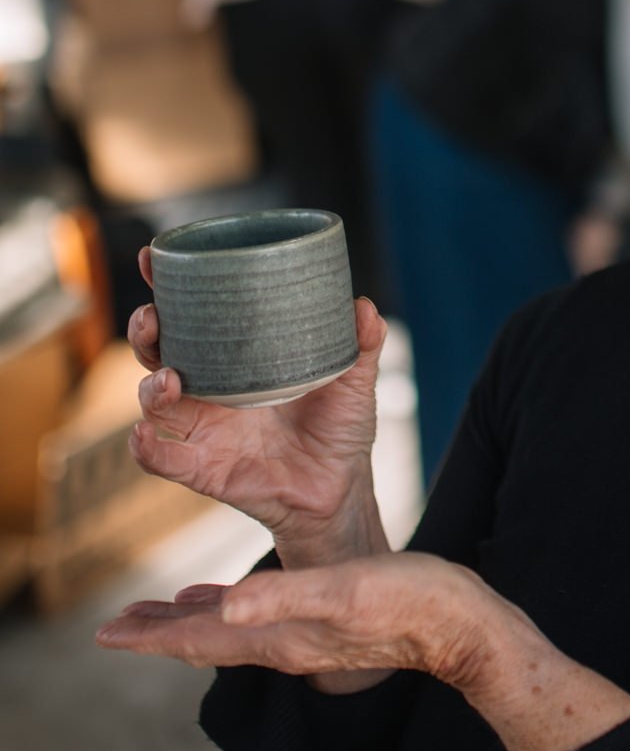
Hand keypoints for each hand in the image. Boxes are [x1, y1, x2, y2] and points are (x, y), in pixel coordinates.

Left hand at [96, 555, 629, 750]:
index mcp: (281, 637)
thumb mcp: (347, 592)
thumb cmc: (413, 604)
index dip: (151, 636)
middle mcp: (287, 642)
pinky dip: (235, 607)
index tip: (105, 633)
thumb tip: (224, 609)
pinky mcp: (331, 620)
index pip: (200, 641)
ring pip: (233, 631)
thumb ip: (284, 599)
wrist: (468, 625)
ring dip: (191, 622)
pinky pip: (265, 617)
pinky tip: (233, 596)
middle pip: (207, 641)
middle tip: (115, 625)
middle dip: (159, 632)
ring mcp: (309, 636)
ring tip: (159, 612)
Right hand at [128, 245, 386, 567]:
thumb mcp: (355, 382)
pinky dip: (146, 449)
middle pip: (157, 353)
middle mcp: (210, 391)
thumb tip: (363, 305)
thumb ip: (361, 344)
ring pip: (153, 403)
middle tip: (156, 318)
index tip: (156, 258)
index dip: (167, 287)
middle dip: (146, 330)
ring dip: (150, 387)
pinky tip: (145, 436)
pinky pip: (160, 459)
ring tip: (171, 380)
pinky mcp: (202, 469)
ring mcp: (203, 430)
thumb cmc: (340, 430)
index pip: (191, 318)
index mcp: (236, 361)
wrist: (341, 492)